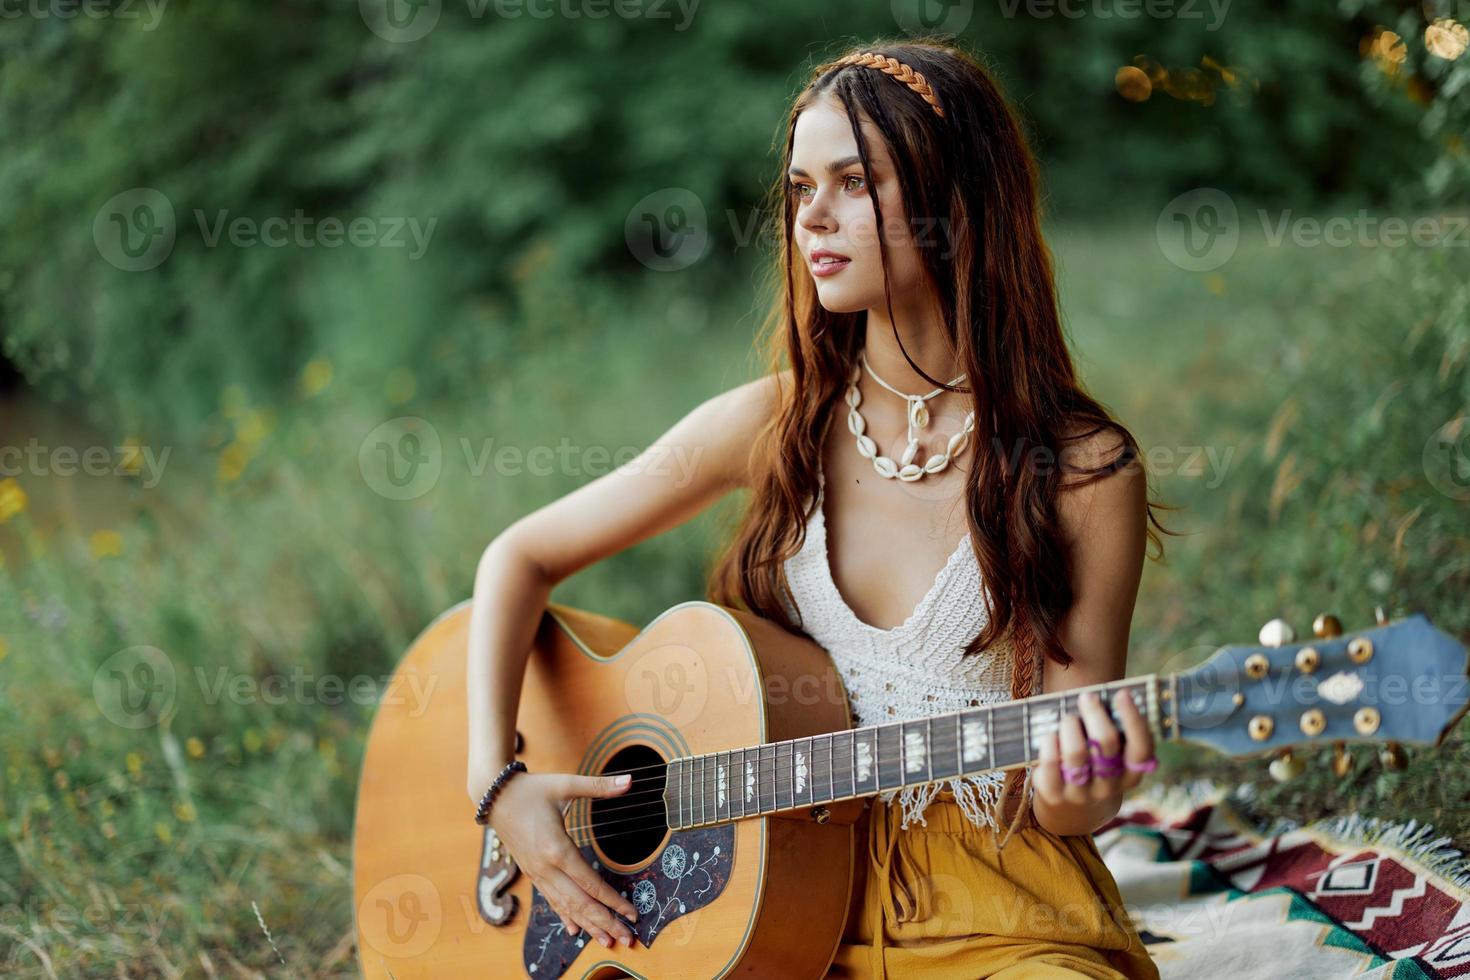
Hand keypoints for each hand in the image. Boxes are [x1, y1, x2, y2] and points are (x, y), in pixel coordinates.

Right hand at [475, 770, 639, 948]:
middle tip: (627, 938)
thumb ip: (599, 785)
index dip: (613, 900)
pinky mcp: (531, 873)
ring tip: (607, 940)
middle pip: (580, 903)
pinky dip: (565, 916)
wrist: (493, 795)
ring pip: (565, 906)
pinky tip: (575, 930)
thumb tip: (630, 780)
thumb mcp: (565, 784)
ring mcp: (536, 873)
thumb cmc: (531, 789)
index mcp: (557, 848)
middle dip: (605, 922)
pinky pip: (551, 900)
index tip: (632, 913)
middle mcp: (546, 867)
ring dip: (588, 925)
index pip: (590, 883)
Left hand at [1032, 688, 1154, 834]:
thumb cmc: (1093, 768)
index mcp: (1130, 775)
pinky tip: (1050, 735)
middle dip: (1095, 714)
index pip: (1141, 749)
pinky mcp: (1055, 796)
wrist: (1071, 811)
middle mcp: (1109, 787)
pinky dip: (1049, 744)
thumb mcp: (1110, 758)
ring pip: (1077, 752)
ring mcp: (1081, 794)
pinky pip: (1051, 765)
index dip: (1134, 720)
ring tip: (1068, 718)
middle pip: (1106, 743)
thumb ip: (1112, 733)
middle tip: (1087, 698)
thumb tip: (1102, 696)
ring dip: (1070, 726)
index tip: (1122, 694)